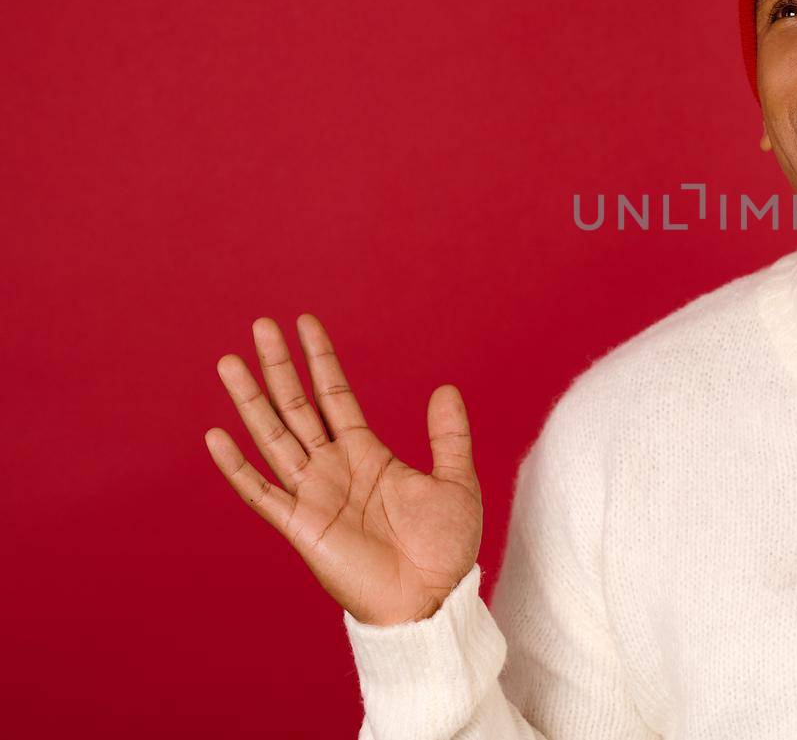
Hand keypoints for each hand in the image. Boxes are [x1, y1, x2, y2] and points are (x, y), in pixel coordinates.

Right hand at [204, 314, 482, 624]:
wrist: (431, 598)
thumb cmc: (443, 548)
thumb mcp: (455, 481)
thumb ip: (448, 436)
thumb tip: (445, 389)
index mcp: (366, 455)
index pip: (335, 396)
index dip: (320, 360)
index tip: (305, 323)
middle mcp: (333, 469)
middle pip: (297, 407)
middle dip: (279, 367)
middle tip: (260, 326)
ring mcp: (313, 495)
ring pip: (273, 438)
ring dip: (251, 401)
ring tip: (229, 362)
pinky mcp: (301, 527)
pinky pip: (261, 492)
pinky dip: (237, 466)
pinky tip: (216, 436)